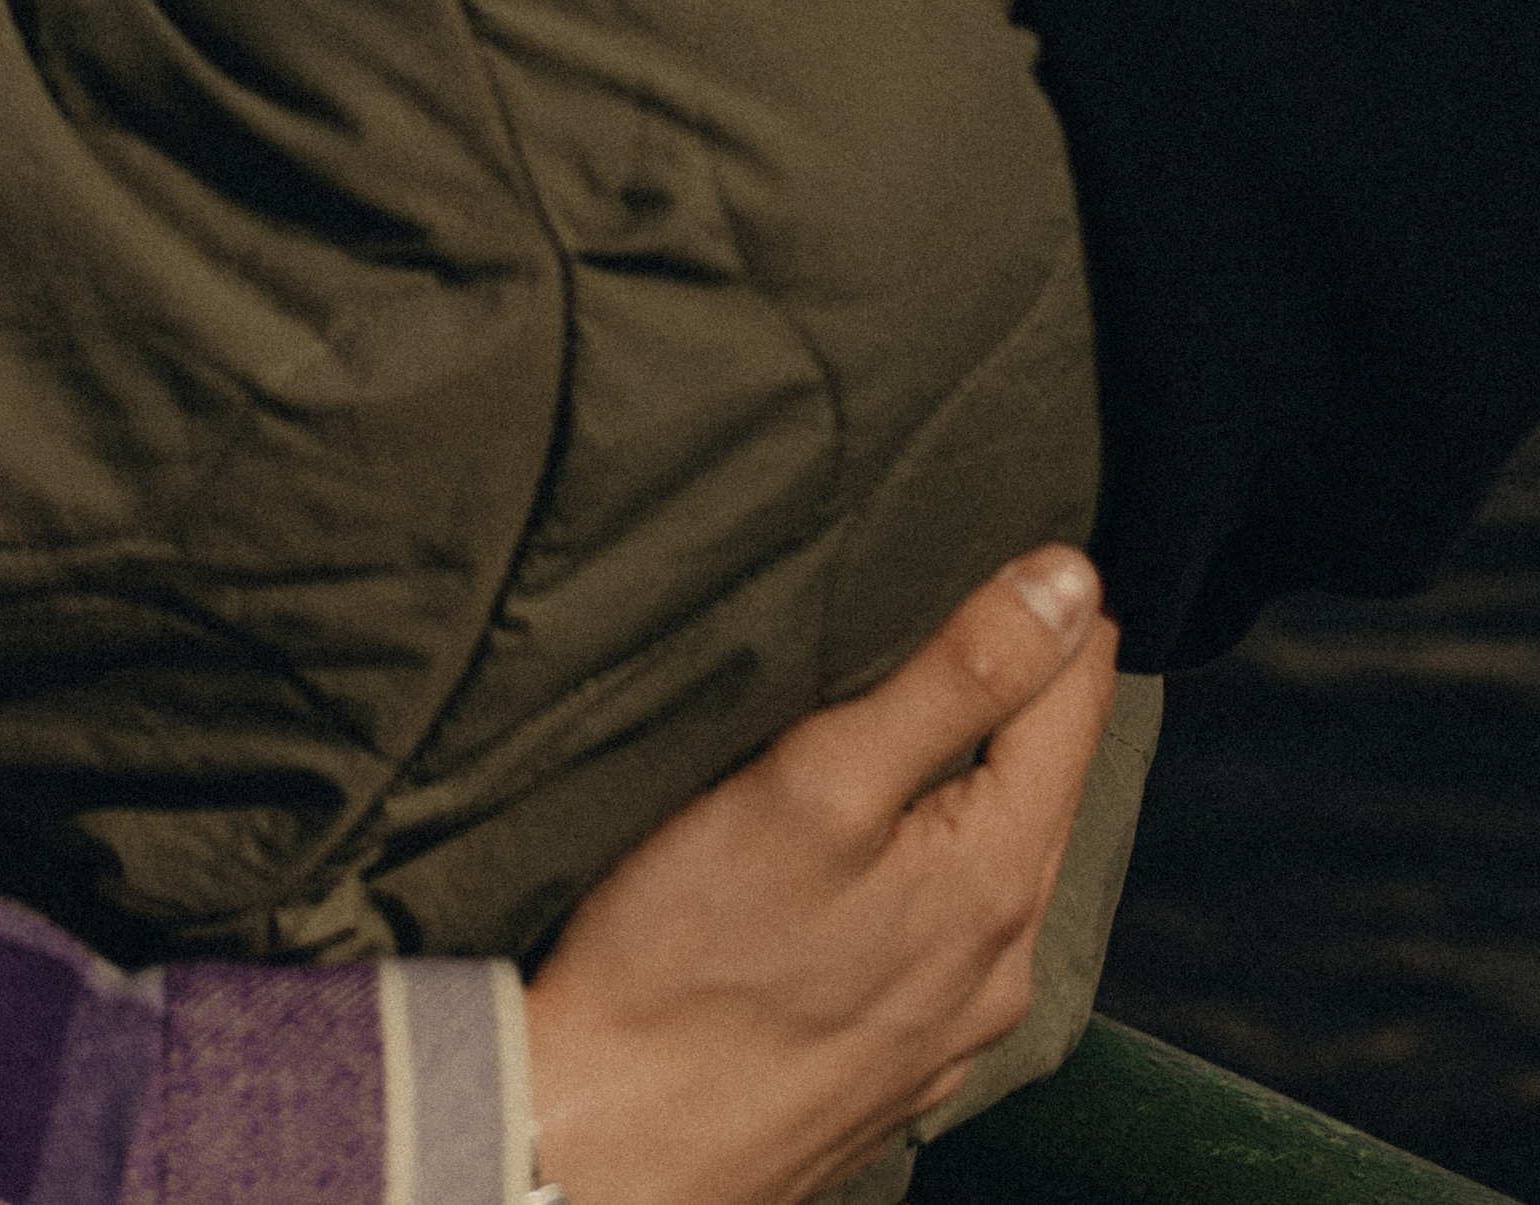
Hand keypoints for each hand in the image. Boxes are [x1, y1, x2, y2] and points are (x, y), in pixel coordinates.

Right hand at [524, 548, 1118, 1204]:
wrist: (598, 1147)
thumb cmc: (685, 960)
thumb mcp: (816, 780)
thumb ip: (952, 677)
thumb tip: (1068, 581)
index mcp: (997, 878)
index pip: (1078, 698)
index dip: (1054, 605)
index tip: (1017, 533)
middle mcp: (1000, 961)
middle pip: (1043, 779)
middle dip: (1017, 685)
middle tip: (970, 588)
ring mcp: (950, 1025)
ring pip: (995, 858)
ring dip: (968, 777)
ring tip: (914, 701)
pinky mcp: (891, 1060)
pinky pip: (943, 931)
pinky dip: (924, 863)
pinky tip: (864, 849)